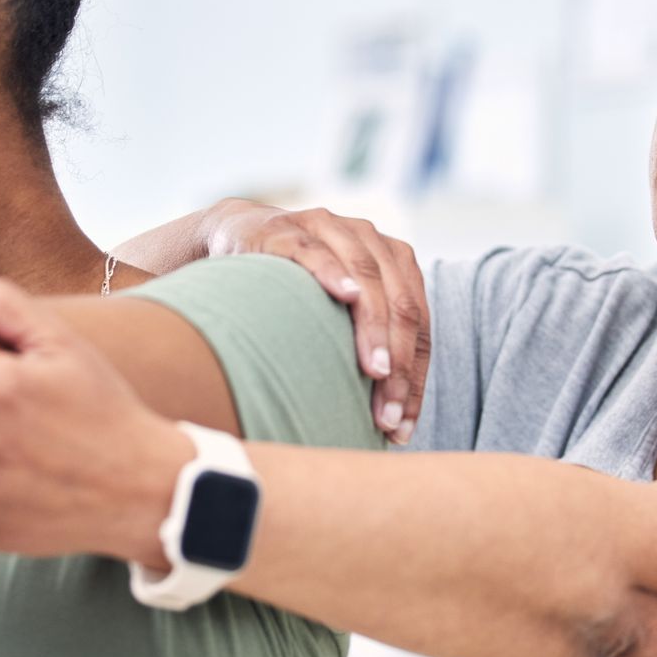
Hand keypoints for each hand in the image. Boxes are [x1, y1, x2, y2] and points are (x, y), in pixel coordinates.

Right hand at [201, 199, 429, 442]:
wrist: (239, 237)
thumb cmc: (297, 287)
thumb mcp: (338, 313)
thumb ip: (368, 345)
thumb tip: (391, 424)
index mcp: (393, 260)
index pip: (417, 323)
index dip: (414, 377)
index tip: (401, 427)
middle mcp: (369, 240)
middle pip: (400, 304)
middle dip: (399, 365)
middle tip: (387, 414)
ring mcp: (329, 229)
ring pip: (366, 279)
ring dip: (374, 329)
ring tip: (376, 372)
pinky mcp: (287, 231)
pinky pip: (315, 253)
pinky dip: (333, 274)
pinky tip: (346, 297)